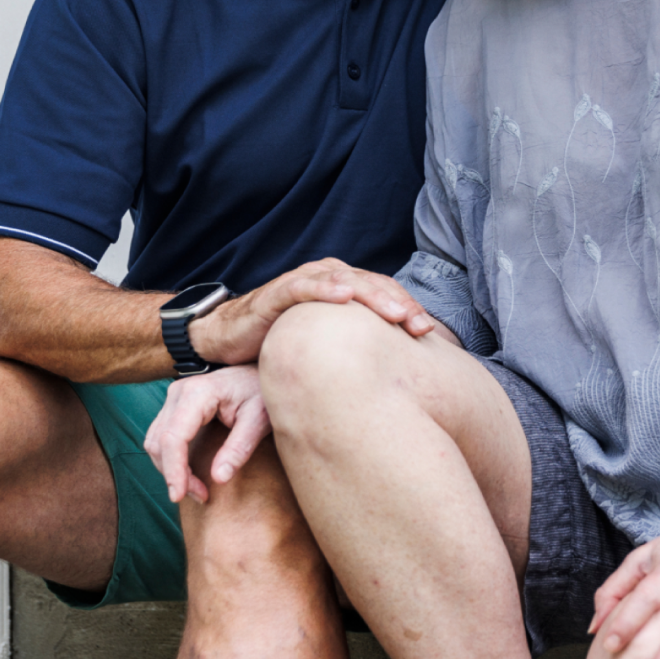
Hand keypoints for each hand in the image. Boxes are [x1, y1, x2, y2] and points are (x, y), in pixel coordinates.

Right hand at [142, 365, 268, 504]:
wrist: (259, 371)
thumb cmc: (261, 392)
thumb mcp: (258, 420)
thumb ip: (239, 448)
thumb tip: (219, 479)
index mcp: (198, 393)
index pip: (173, 438)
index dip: (174, 471)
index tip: (179, 496)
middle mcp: (179, 392)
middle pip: (160, 442)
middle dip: (174, 475)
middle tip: (200, 496)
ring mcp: (174, 398)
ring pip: (156, 442)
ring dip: (170, 470)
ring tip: (197, 490)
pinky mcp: (175, 406)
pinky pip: (161, 437)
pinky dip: (171, 459)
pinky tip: (190, 474)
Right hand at [186, 257, 433, 365]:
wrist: (228, 340)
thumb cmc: (281, 343)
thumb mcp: (325, 348)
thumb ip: (354, 351)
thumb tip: (396, 379)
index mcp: (344, 290)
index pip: (384, 296)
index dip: (409, 310)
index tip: (430, 335)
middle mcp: (329, 280)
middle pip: (374, 287)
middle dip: (401, 305)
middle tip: (422, 327)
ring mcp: (304, 282)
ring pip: (347, 283)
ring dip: (374, 296)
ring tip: (397, 312)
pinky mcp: (278, 292)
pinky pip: (305, 286)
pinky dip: (325, 288)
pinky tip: (345, 295)